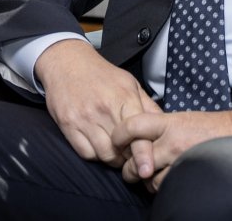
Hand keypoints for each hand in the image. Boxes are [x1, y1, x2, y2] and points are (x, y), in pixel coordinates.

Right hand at [35, 38, 161, 167]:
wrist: (68, 62)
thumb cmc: (102, 75)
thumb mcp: (129, 83)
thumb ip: (147, 106)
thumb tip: (164, 126)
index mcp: (124, 98)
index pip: (137, 133)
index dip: (144, 154)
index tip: (147, 170)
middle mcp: (104, 109)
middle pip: (121, 150)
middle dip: (129, 157)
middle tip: (131, 154)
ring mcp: (85, 118)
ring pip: (104, 155)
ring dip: (112, 159)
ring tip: (115, 150)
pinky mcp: (68, 125)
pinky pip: (86, 153)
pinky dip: (95, 154)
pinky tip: (98, 144)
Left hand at [114, 109, 231, 191]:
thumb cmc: (207, 126)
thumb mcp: (180, 118)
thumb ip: (158, 126)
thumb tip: (135, 134)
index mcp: (168, 122)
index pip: (134, 125)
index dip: (119, 134)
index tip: (115, 140)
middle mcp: (171, 141)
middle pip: (137, 159)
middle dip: (130, 168)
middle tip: (130, 170)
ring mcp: (180, 160)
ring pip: (149, 179)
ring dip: (146, 181)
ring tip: (150, 177)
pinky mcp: (188, 174)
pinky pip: (165, 187)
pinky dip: (161, 187)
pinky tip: (165, 181)